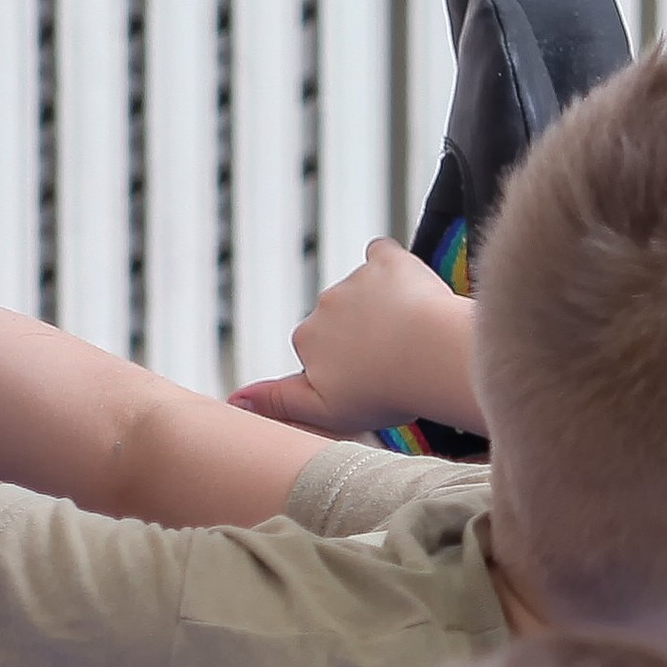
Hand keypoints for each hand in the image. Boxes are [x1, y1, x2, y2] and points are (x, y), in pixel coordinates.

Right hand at [230, 239, 483, 438]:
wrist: (431, 357)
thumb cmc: (386, 391)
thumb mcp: (325, 412)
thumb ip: (281, 403)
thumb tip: (235, 399)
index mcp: (306, 339)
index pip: (322, 350)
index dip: (347, 366)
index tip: (370, 380)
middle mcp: (322, 306)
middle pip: (343, 319)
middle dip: (364, 334)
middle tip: (396, 360)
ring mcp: (355, 281)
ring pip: (366, 291)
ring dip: (384, 306)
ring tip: (413, 336)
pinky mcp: (387, 261)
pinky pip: (383, 254)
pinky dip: (393, 266)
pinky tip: (405, 282)